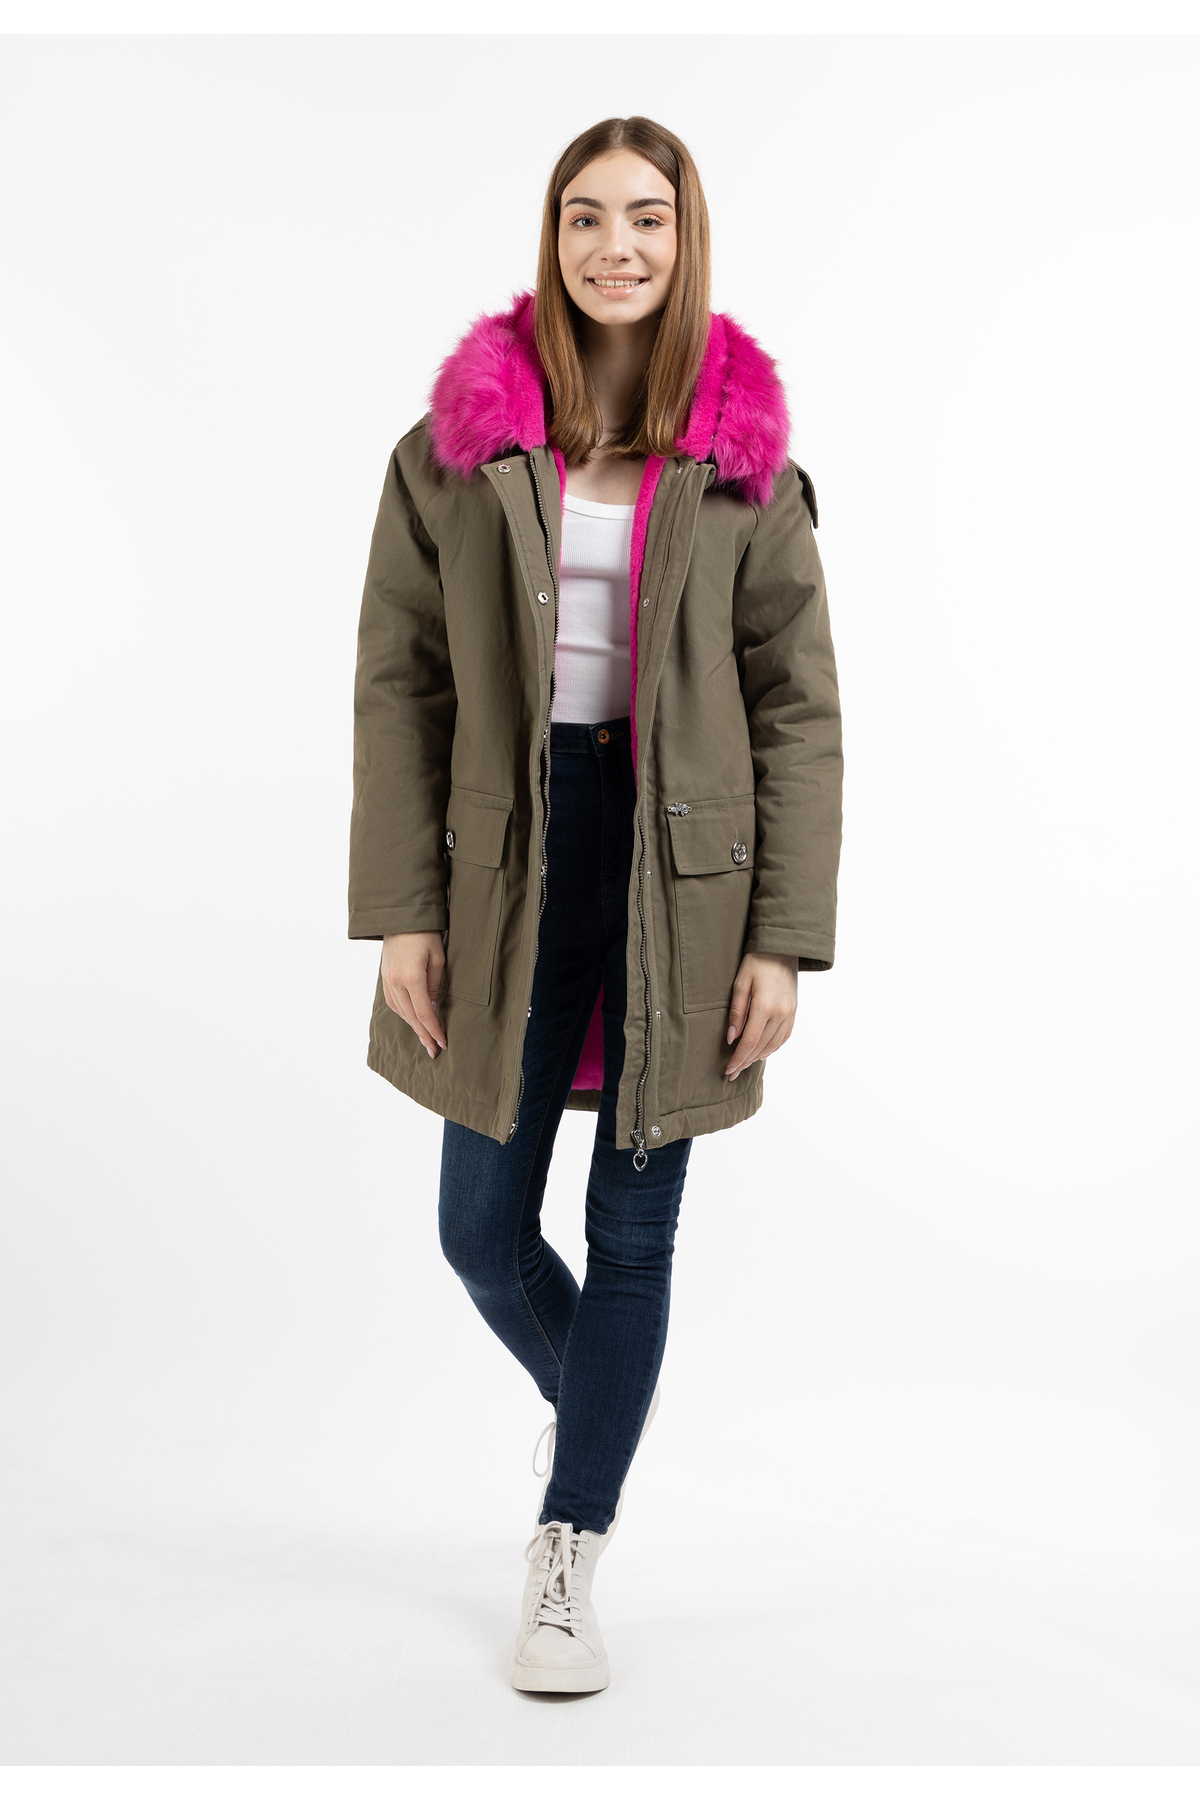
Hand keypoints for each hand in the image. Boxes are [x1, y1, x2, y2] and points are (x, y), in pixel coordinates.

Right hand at [381, 931, 447, 1058]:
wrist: (401, 917)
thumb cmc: (425, 934)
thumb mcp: (437, 959)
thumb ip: (434, 987)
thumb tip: (432, 1009)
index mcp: (411, 978)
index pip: (424, 1013)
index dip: (434, 1030)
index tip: (442, 1043)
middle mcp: (395, 982)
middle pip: (411, 1017)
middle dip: (423, 1035)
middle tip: (434, 1051)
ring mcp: (387, 980)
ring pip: (400, 1012)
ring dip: (413, 1027)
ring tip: (424, 1039)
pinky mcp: (384, 977)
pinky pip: (392, 1002)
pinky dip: (403, 1014)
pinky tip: (411, 1020)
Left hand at [725, 951, 796, 1079]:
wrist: (782, 948)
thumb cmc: (757, 962)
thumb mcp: (740, 983)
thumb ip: (736, 1012)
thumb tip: (731, 1038)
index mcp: (765, 1006)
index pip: (750, 1041)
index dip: (738, 1058)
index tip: (729, 1069)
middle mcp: (781, 1013)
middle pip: (762, 1046)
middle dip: (745, 1062)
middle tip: (732, 1074)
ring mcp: (790, 1013)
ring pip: (774, 1044)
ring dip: (759, 1057)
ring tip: (745, 1064)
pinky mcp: (794, 1010)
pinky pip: (784, 1036)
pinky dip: (773, 1047)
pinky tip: (763, 1052)